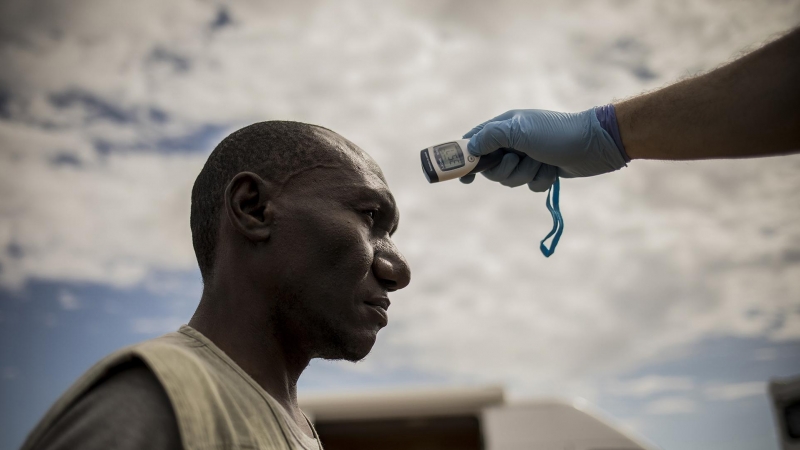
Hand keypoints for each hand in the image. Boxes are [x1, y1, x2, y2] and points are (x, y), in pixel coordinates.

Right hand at [459, 108, 627, 190]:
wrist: (594, 145)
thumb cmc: (556, 134)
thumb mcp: (519, 131)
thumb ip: (490, 137)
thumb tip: (469, 148)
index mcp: (505, 126)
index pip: (475, 141)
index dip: (465, 158)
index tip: (462, 176)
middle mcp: (514, 141)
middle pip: (492, 167)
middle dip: (506, 170)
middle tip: (518, 161)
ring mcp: (528, 156)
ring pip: (511, 179)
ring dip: (527, 175)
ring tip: (542, 163)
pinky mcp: (542, 170)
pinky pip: (530, 185)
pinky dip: (541, 180)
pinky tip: (553, 170)